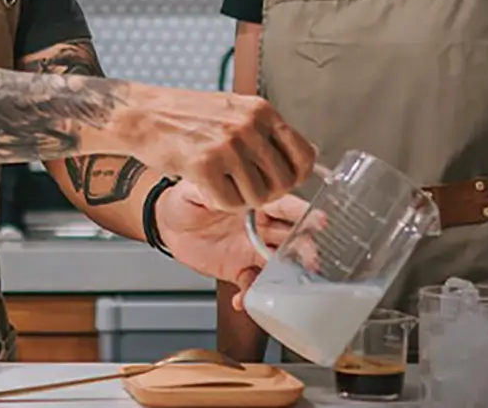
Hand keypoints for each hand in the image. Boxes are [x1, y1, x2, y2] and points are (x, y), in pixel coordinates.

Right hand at [112, 88, 315, 210]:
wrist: (142, 115)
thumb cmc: (184, 115)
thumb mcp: (234, 110)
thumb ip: (264, 131)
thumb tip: (300, 156)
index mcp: (260, 111)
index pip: (304, 155)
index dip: (297, 177)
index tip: (284, 182)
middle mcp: (249, 126)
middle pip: (283, 183)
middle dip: (267, 193)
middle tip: (246, 188)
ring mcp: (227, 146)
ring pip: (258, 197)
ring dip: (241, 200)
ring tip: (222, 184)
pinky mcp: (205, 166)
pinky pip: (230, 204)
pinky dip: (220, 203)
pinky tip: (208, 187)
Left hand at [157, 185, 311, 309]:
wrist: (168, 223)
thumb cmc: (185, 199)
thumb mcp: (195, 189)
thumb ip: (213, 192)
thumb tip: (227, 194)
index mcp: (256, 203)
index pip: (285, 206)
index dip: (303, 213)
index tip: (318, 220)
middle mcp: (261, 228)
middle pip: (291, 237)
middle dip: (304, 248)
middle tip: (311, 258)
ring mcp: (252, 250)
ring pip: (279, 264)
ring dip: (288, 276)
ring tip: (289, 285)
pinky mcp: (239, 270)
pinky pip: (252, 284)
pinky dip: (250, 294)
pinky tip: (244, 300)